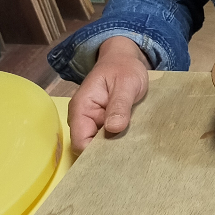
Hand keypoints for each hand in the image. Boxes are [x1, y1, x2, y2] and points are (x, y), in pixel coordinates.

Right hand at [68, 36, 149, 153]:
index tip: (117, 155)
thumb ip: (119, 105)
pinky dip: (119, 141)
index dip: (95, 153)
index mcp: (81, 108)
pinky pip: (109, 139)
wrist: (125, 60)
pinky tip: (134, 143)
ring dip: (115, 147)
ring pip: (100, 145)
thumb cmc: (124, 68)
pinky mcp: (105, 124)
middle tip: (130, 155)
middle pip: (89, 147)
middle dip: (107, 152)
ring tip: (135, 149)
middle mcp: (83, 119)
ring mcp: (94, 122)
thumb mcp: (126, 83)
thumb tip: (114, 128)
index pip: (80, 142)